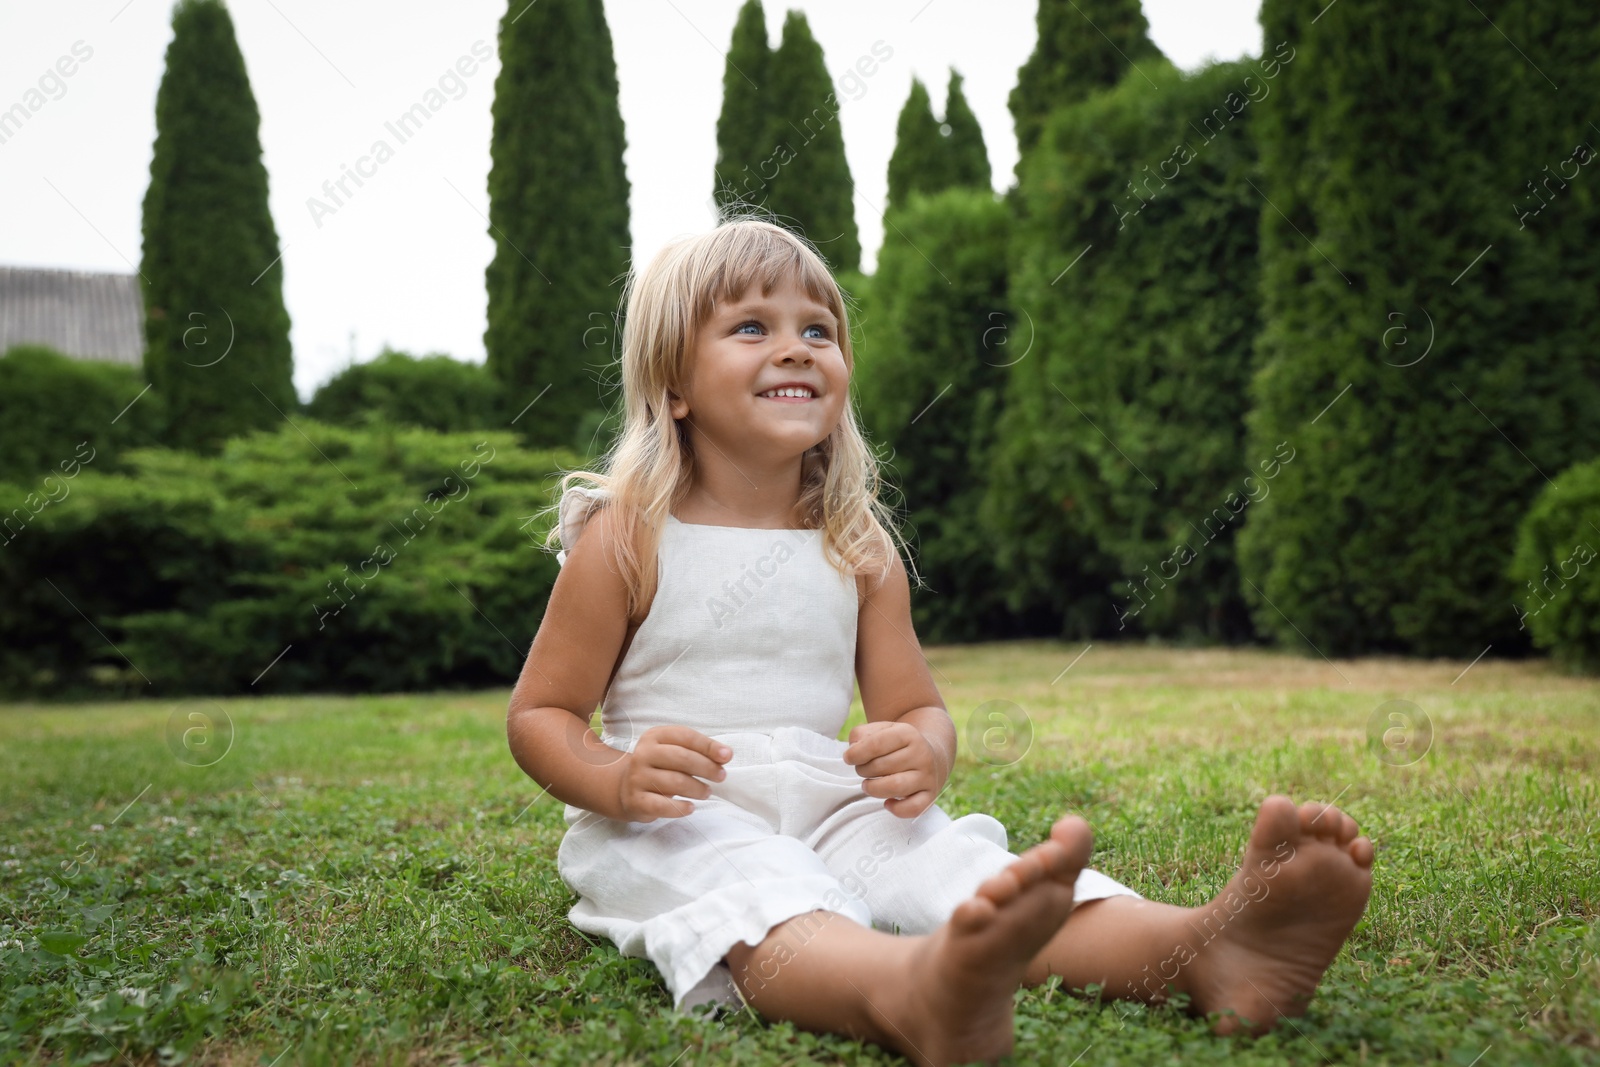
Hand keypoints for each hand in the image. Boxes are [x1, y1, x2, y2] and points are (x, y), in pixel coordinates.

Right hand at [616, 725, 731, 822]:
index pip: (685, 736)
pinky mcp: (636, 800)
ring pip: (675, 782)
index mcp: (654, 736)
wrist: (625, 788)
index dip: (708, 746)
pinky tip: (691, 807)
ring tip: (707, 792)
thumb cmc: (660, 767)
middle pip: (681, 758)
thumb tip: (726, 754)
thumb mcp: (674, 751)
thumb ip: (699, 750)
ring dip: (697, 788)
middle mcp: (643, 754)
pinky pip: (662, 805)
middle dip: (706, 767)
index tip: (727, 756)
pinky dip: (680, 807)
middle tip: (721, 776)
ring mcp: (637, 778)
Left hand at [843, 720, 943, 819]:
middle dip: (863, 770)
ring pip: (895, 786)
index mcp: (908, 734)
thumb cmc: (897, 744)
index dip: (856, 753)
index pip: (876, 744)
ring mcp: (927, 776)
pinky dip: (896, 809)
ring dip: (873, 788)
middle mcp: (921, 754)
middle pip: (881, 766)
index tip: (848, 758)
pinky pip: (914, 808)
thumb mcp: (881, 730)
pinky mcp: (930, 796)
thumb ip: (861, 734)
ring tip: (868, 785)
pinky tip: (887, 802)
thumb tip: (853, 750)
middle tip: (862, 770)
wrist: (931, 755)